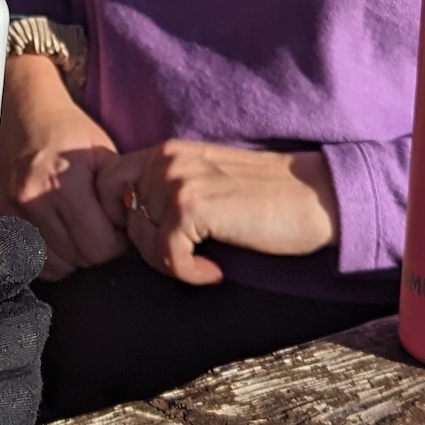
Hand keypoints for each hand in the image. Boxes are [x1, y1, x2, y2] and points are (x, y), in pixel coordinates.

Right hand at [0, 54, 126, 281]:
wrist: (23, 111)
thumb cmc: (68, 130)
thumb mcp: (103, 152)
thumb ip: (118, 193)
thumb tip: (132, 229)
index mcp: (63, 181)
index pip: (99, 246)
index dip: (117, 241)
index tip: (118, 226)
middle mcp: (32, 199)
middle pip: (78, 258)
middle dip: (96, 248)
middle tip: (99, 226)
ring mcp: (11, 210)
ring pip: (55, 265)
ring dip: (72, 254)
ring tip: (78, 229)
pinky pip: (31, 260)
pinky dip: (48, 255)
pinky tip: (57, 234)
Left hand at [93, 142, 338, 285]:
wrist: (317, 197)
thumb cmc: (264, 200)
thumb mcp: (206, 184)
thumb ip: (167, 190)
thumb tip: (128, 226)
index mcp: (166, 151)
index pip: (108, 185)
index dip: (124, 221)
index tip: (160, 244)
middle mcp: (166, 158)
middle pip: (122, 218)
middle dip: (149, 248)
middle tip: (188, 259)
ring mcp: (178, 180)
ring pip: (142, 241)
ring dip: (172, 264)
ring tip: (206, 263)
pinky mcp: (193, 207)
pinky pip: (168, 257)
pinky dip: (190, 274)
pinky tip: (216, 272)